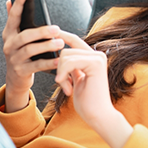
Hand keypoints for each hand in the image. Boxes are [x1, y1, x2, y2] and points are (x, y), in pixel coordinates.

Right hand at [2, 0, 64, 111]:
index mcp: (9, 33)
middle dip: (41, 31)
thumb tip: (8, 1)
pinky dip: (49, 63)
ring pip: (30, 50)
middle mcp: (9, 45)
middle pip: (25, 36)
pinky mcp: (21, 71)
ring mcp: (14, 59)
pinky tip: (59, 59)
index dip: (18, 3)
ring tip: (60, 43)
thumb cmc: (21, 53)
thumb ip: (13, 20)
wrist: (16, 79)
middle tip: (56, 28)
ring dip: (46, 46)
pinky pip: (36, 65)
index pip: (13, 16)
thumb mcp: (16, 37)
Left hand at [55, 31, 133, 147]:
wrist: (97, 115)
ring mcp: (98, 58)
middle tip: (64, 84)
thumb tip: (60, 53)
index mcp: (93, 58)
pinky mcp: (96, 64)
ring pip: (65, 56)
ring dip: (61, 74)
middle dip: (59, 68)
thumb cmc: (87, 101)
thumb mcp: (75, 79)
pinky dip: (64, 75)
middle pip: (65, 50)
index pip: (74, 41)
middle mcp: (97, 55)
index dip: (62, 36)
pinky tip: (67, 88)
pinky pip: (70, 62)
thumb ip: (71, 65)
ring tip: (68, 88)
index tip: (50, 31)